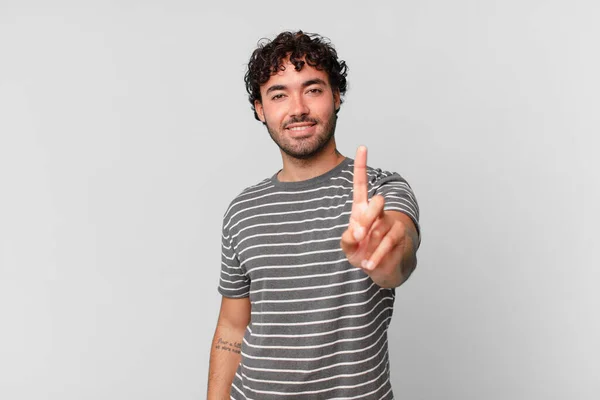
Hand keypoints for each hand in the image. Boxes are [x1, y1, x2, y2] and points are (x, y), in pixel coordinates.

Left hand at [340, 146, 411, 286]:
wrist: (382, 269)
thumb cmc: (362, 252)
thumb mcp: (349, 247)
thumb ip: (347, 239)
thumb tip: (355, 232)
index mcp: (361, 209)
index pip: (361, 184)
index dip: (362, 166)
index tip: (362, 147)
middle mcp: (378, 212)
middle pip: (377, 202)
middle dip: (367, 218)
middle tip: (358, 234)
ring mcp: (391, 223)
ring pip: (382, 226)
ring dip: (370, 245)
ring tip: (363, 260)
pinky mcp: (400, 236)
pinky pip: (389, 243)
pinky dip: (377, 256)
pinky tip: (369, 265)